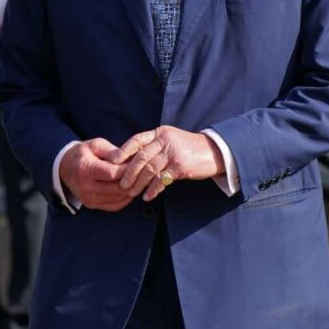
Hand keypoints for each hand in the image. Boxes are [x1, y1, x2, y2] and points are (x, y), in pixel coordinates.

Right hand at [59, 138, 132, 210]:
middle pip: (118, 188)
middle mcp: (86, 187)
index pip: (113, 173)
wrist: (65, 167)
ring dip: (132, 189)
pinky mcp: (92, 205)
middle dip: (134, 179)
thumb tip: (128, 159)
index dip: (129, 168)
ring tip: (138, 178)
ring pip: (119, 197)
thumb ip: (112, 151)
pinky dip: (126, 197)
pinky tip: (130, 187)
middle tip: (143, 171)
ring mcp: (89, 199)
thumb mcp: (96, 145)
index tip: (139, 162)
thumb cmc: (83, 154)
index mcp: (86, 169)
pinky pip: (115, 205)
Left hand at [110, 125, 224, 200]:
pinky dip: (153, 189)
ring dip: (138, 184)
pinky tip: (148, 196)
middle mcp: (166, 140)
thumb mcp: (172, 140)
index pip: (137, 140)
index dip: (123, 151)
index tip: (112, 163)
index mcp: (161, 133)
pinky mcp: (181, 166)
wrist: (215, 152)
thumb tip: (132, 160)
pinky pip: (161, 179)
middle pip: (140, 157)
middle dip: (128, 173)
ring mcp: (174, 152)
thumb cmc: (190, 149)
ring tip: (133, 193)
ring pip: (149, 170)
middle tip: (122, 185)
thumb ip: (155, 146)